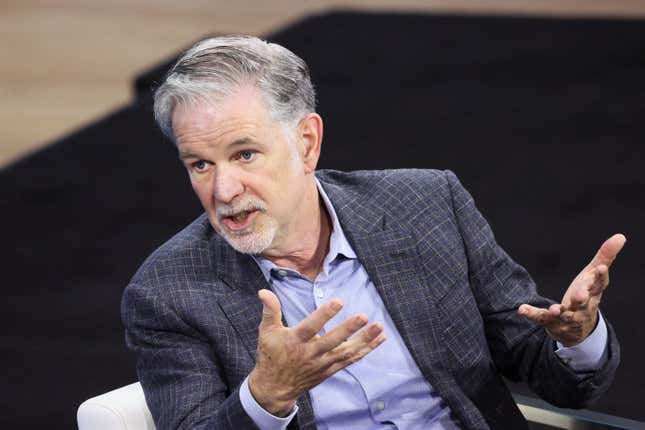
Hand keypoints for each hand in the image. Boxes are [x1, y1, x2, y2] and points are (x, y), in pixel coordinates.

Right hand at [248, 289, 385, 415]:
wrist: (275, 387)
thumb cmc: (271, 354)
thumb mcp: (267, 331)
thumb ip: (270, 310)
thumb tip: (264, 291)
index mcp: (295, 341)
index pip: (311, 326)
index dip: (324, 315)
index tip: (338, 302)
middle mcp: (310, 353)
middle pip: (332, 341)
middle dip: (349, 329)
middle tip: (364, 316)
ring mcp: (322, 363)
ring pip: (346, 352)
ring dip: (364, 340)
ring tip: (379, 327)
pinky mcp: (330, 369)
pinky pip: (350, 360)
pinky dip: (366, 350)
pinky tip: (379, 339)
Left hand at [518, 233, 625, 346]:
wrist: (578, 331)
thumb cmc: (586, 296)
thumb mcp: (593, 276)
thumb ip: (604, 257)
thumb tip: (621, 236)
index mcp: (593, 294)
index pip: (600, 285)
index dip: (601, 277)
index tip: (601, 268)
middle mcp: (583, 308)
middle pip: (584, 303)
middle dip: (582, 299)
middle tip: (580, 295)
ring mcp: (567, 317)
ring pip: (565, 316)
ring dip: (559, 313)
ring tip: (555, 310)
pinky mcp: (551, 323)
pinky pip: (541, 318)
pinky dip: (532, 314)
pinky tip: (522, 309)